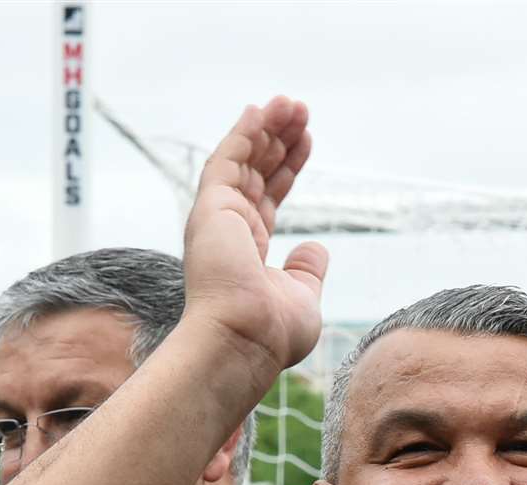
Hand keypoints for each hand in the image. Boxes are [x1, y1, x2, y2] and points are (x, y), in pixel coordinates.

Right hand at [182, 97, 328, 380]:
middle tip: (300, 112)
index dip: (287, 168)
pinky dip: (243, 134)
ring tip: (291, 104)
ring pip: (243, 160)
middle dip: (279, 140)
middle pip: (256, 173)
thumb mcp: (303, 297)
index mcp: (248, 252)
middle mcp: (229, 232)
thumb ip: (307, 270)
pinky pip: (227, 159)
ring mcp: (217, 219)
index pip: (268, 198)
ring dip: (266, 129)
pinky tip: (261, 111)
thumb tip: (315, 248)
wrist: (247, 339)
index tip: (306, 142)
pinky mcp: (210, 208)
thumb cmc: (272, 331)